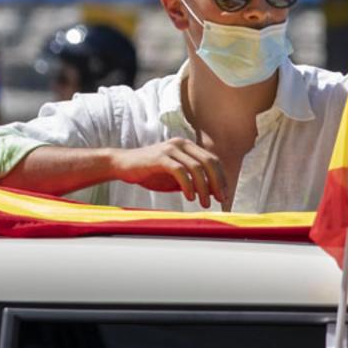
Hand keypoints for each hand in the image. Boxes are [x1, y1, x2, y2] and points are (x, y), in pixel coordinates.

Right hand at [109, 139, 230, 209]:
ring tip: (204, 203)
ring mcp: (170, 149)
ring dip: (204, 188)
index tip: (224, 195)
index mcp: (187, 146)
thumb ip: (193, 181)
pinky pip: (180, 171)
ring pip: (196, 167)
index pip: (212, 160)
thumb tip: (213, 192)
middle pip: (209, 162)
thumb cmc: (150, 173)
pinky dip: (188, 186)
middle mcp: (181, 144)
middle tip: (220, 200)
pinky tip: (190, 198)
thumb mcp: (176, 178)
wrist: (123, 165)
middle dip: (217, 182)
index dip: (221, 178)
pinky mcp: (159, 157)